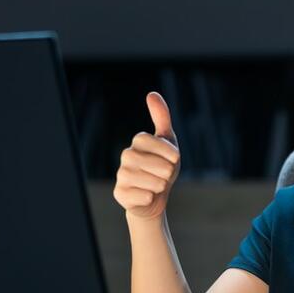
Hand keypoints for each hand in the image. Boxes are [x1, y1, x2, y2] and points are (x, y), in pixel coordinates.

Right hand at [113, 92, 180, 220]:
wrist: (155, 198)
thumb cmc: (163, 167)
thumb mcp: (168, 142)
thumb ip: (161, 118)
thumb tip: (151, 94)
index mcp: (138, 142)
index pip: (154, 142)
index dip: (169, 153)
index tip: (174, 159)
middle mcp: (126, 156)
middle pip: (157, 165)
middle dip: (168, 172)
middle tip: (164, 175)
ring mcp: (121, 175)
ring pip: (153, 183)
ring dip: (161, 186)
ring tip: (156, 185)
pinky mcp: (120, 194)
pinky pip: (145, 198)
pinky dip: (151, 198)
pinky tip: (147, 196)